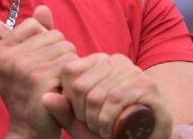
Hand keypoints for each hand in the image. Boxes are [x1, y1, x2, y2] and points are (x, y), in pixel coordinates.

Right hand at [0, 5, 77, 138]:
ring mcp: (22, 68)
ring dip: (68, 68)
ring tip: (54, 86)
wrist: (30, 131)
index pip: (34, 24)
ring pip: (66, 49)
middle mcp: (6, 57)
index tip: (37, 65)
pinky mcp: (40, 79)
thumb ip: (34, 34)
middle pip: (54, 35)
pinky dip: (71, 79)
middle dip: (60, 56)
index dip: (44, 43)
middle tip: (48, 79)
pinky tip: (61, 92)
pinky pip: (70, 64)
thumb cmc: (30, 96)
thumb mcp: (26, 62)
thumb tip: (43, 9)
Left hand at [41, 53, 172, 138]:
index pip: (68, 70)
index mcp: (98, 61)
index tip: (81, 116)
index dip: (69, 100)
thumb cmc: (110, 130)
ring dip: (96, 122)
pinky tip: (111, 132)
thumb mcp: (81, 123)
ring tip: (103, 131)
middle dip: (83, 114)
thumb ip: (62, 111)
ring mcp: (133, 71)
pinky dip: (107, 122)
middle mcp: (116, 60)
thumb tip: (45, 97)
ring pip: (97, 95)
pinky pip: (115, 100)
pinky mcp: (147, 85)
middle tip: (93, 127)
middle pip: (81, 85)